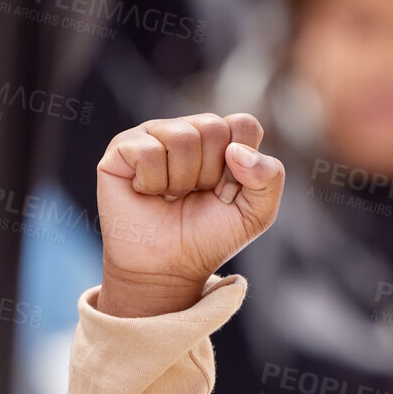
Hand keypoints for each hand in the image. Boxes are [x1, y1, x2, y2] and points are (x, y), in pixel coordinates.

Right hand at [94, 112, 284, 316]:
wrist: (167, 269)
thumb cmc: (209, 237)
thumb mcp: (256, 213)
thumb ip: (269, 177)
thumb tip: (236, 150)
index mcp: (221, 139)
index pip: (244, 124)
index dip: (242, 166)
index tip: (227, 194)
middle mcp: (188, 129)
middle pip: (213, 128)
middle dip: (209, 174)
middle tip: (195, 196)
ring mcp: (154, 135)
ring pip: (182, 137)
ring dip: (180, 181)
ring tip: (170, 196)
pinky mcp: (123, 147)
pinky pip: (148, 151)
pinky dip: (152, 183)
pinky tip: (147, 193)